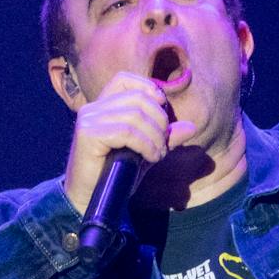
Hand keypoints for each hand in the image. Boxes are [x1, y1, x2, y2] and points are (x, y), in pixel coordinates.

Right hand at [63, 72, 197, 213]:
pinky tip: (149, 158)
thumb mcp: (146, 152)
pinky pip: (126, 131)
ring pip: (135, 115)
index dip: (148, 88)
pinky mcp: (87, 134)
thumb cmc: (118, 175)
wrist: (91, 199)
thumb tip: (191, 127)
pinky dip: (146, 145)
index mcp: (104, 106)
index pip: (125, 79)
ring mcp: (88, 120)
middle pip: (138, 98)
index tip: (163, 109)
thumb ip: (165, 138)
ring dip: (155, 137)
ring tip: (156, 155)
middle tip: (162, 145)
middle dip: (159, 121)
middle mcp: (93, 109)